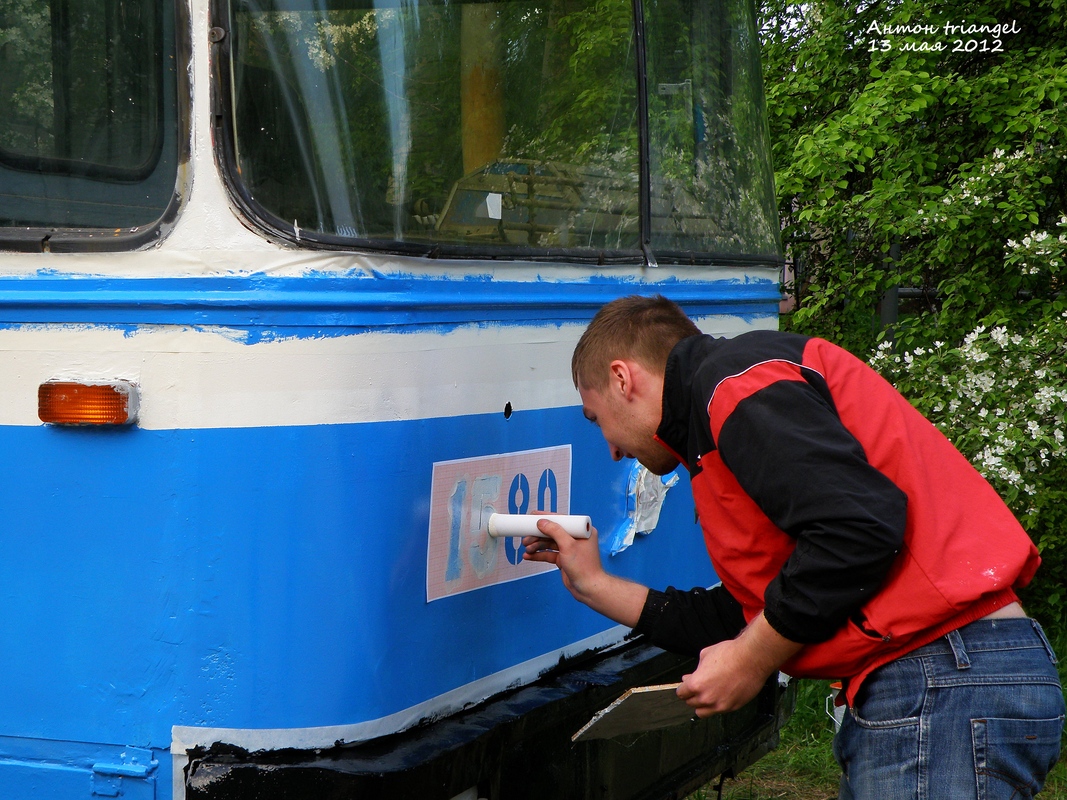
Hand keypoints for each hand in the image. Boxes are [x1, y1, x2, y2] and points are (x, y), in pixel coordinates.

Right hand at [522, 515, 647, 626]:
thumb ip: (555, 531)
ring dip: (536, 545)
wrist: (588, 588)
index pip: (562, 520)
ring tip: (527, 548)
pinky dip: (539, 554)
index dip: (546, 518)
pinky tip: (529, 556)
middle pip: (552, 532)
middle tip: (526, 537)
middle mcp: (576, 538)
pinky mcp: (563, 559)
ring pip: (549, 543)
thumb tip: (542, 522)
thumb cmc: (585, 568)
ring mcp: (569, 549)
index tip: (533, 516)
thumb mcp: (568, 546)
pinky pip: (548, 554)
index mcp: (582, 531)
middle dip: (538, 535)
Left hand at [677, 613, 801, 716]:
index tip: (685, 686)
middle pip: (691, 704)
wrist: (752, 658)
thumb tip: (689, 677)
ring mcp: (720, 705)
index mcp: (696, 684)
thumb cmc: (730, 654)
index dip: (683, 688)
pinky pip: (719, 711)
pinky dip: (717, 705)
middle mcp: (707, 698)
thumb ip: (696, 670)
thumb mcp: (705, 655)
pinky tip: (721, 694)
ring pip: (703, 712)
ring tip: (707, 695)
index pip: (681, 694)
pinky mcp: (733, 707)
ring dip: (702, 705)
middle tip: (697, 688)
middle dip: (692, 695)